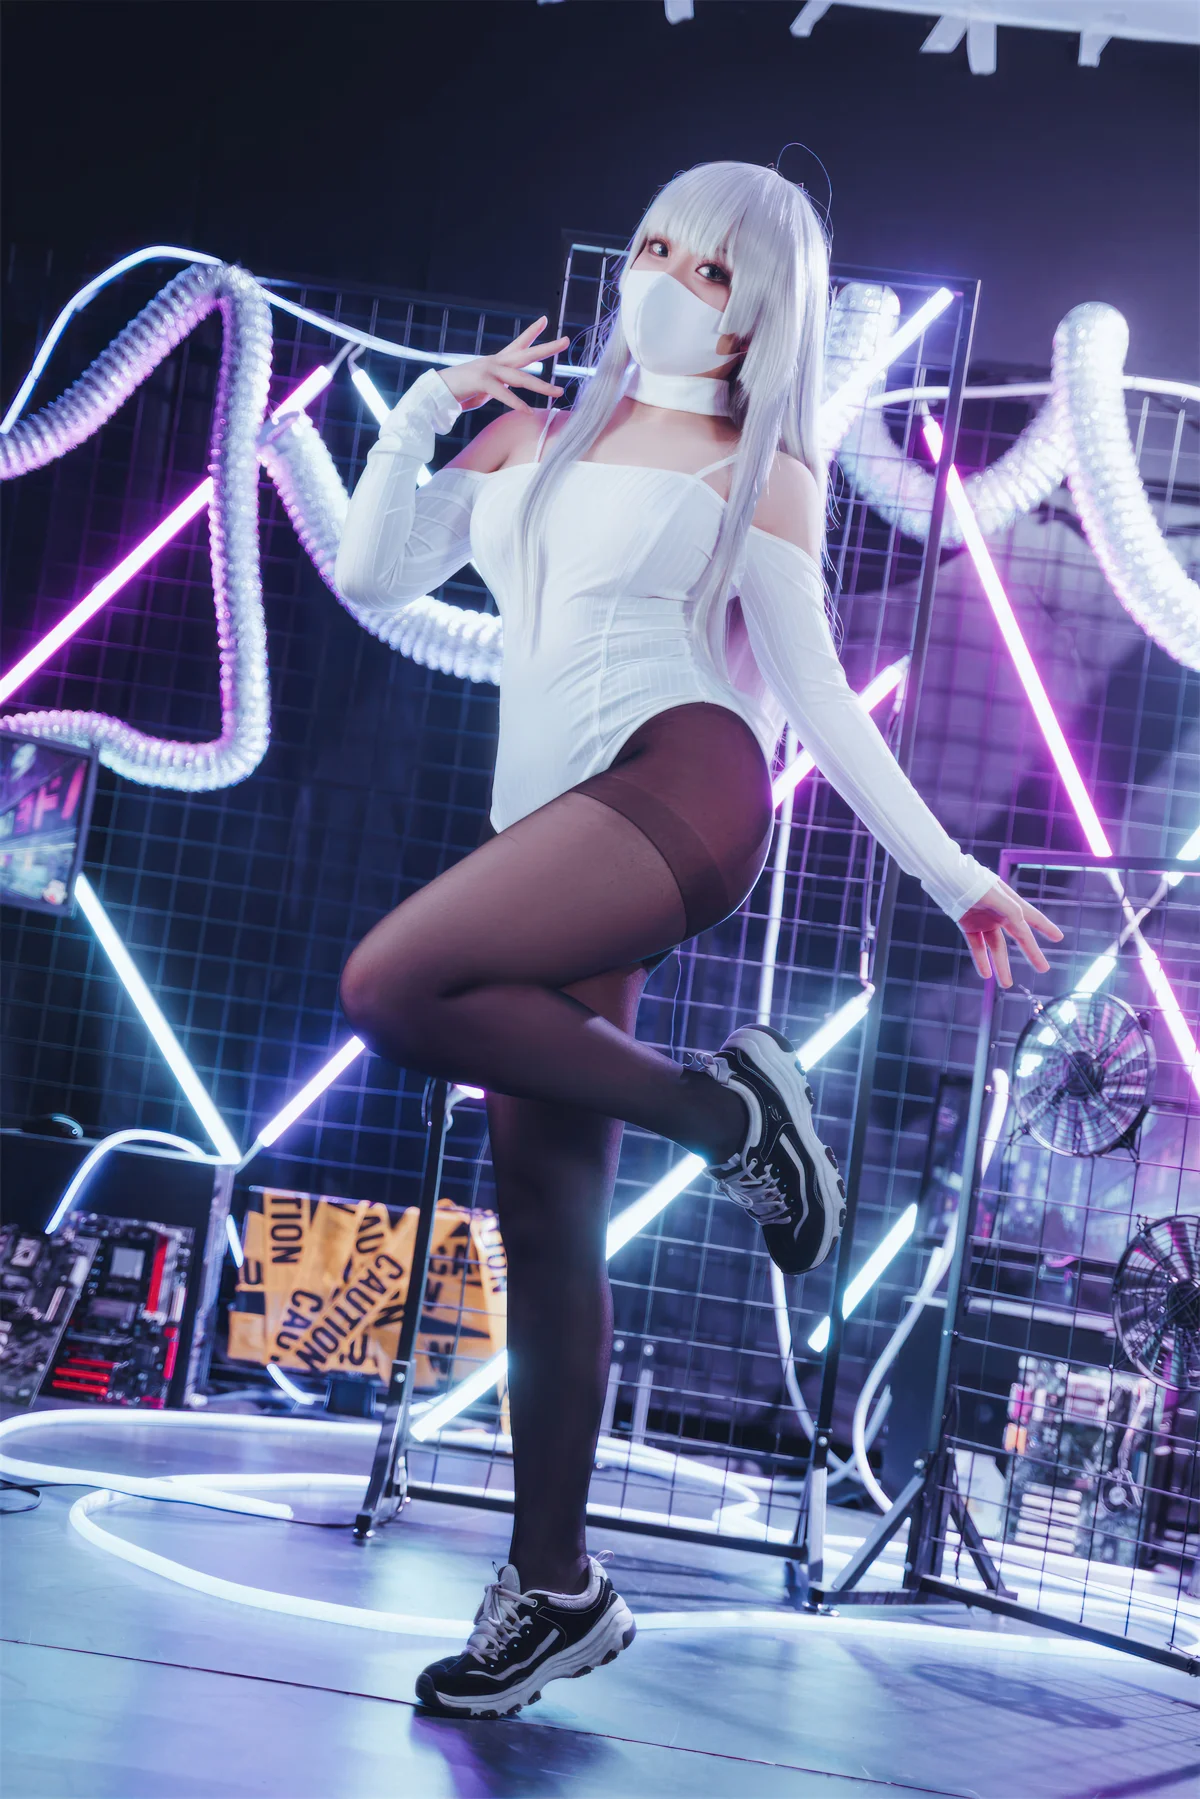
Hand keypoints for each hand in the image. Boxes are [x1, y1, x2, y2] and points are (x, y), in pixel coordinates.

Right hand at [436, 317, 569, 412]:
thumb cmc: (461, 391)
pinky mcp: (480, 382)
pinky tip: (528, 411)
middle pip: (526, 353)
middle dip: (547, 348)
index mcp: (497, 361)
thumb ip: (499, 386)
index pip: (518, 344)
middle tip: (566, 340)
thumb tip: (509, 390)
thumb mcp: (485, 388)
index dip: (532, 332)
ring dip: (540, 386)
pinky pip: (502, 393)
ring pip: (520, 377)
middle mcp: (495, 362)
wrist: (436, 390)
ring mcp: (488, 370)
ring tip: (558, 392)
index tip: (545, 320)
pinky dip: (515, 403)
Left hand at [958, 878, 1063, 986]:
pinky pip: (977, 946)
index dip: (1046, 928)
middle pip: (1019, 937)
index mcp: (1011, 903)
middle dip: (1031, 953)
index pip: (1032, 919)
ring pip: (997, 947)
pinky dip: (981, 960)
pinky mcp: (968, 925)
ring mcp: (985, 921)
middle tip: (1044, 969)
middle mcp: (1000, 914)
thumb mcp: (996, 895)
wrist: (947, 878)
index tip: (1059, 938)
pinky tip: (986, 975)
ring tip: (1006, 985)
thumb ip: (1010, 910)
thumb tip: (1022, 924)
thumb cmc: (973, 883)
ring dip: (1001, 965)